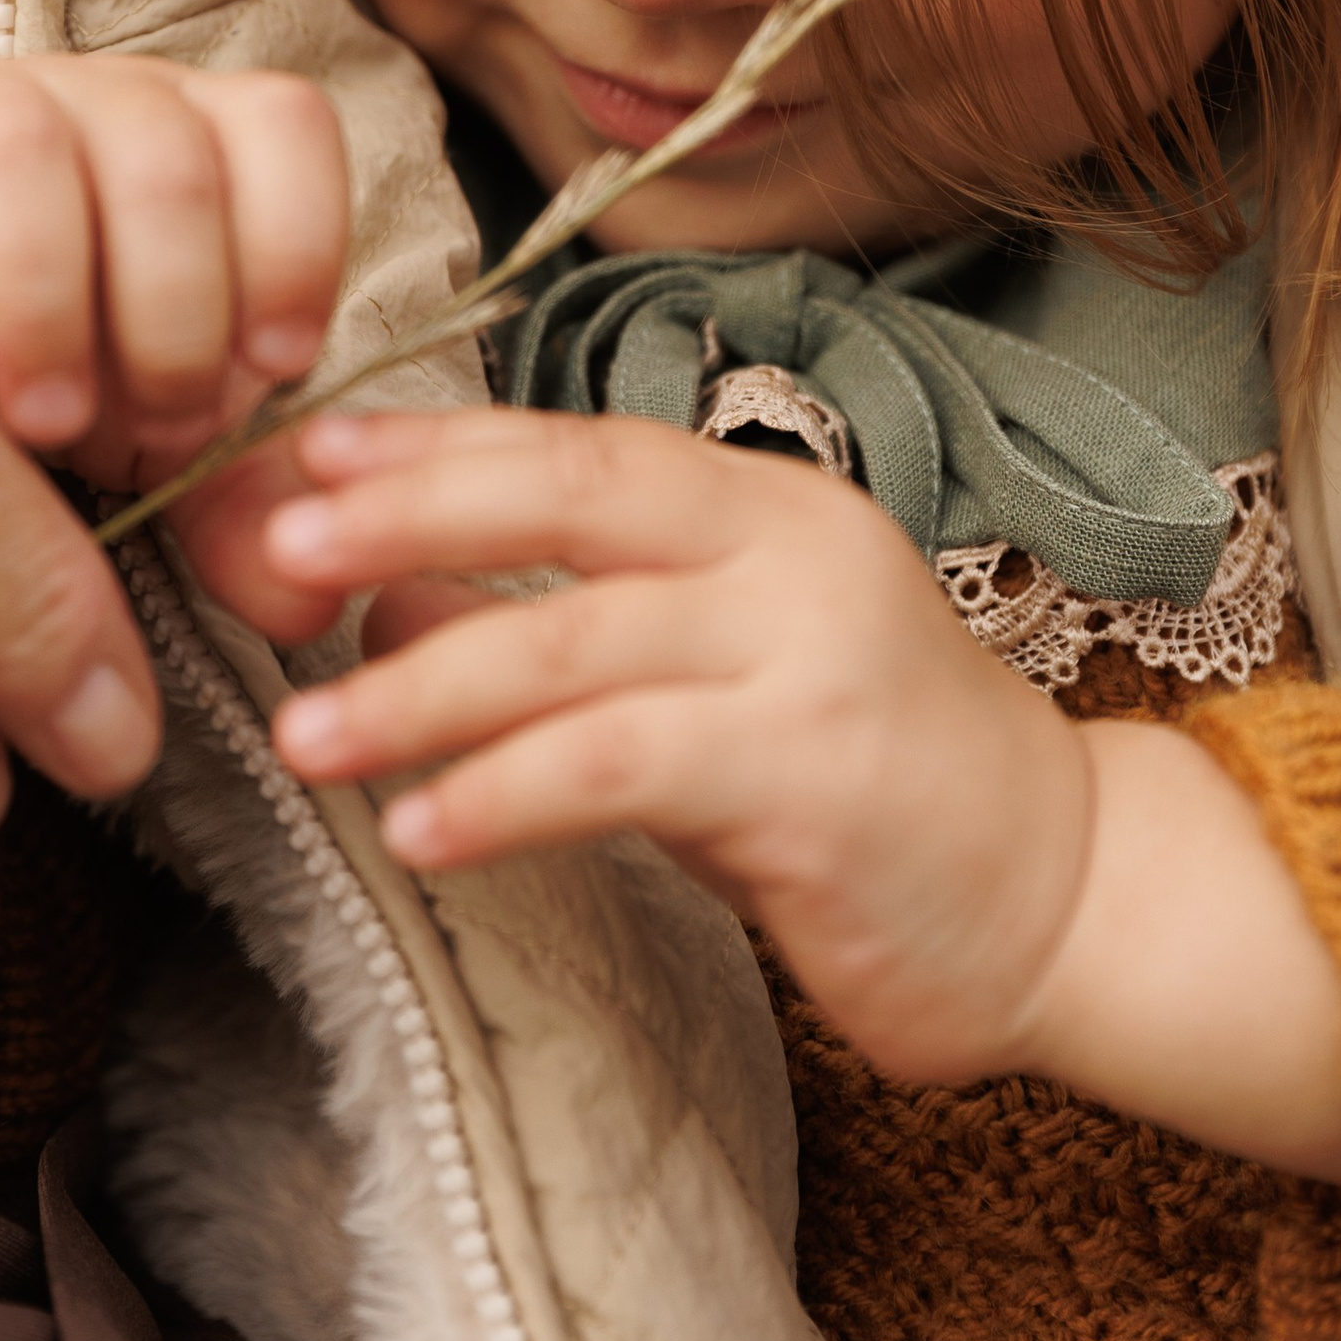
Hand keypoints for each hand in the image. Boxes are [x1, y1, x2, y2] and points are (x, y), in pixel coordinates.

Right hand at [0, 54, 348, 501]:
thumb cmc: (46, 408)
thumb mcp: (159, 456)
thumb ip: (241, 511)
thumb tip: (311, 603)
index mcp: (187, 138)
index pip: (282, 120)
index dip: (298, 243)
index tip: (277, 370)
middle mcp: (72, 102)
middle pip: (165, 150)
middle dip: (177, 314)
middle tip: (153, 439)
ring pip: (23, 141)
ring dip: (49, 304)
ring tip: (45, 429)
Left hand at [260, 403, 1340, 1178]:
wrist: (1067, 900)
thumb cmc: (866, 790)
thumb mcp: (707, 685)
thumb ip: (568, 633)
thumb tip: (381, 598)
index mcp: (764, 506)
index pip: (577, 442)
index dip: (437, 441)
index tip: (306, 448)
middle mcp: (792, 550)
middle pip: (574, 493)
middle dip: (408, 510)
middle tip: (273, 545)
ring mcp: (812, 657)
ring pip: (579, 641)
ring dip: (423, 685)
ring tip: (302, 735)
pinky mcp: (816, 777)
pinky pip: (627, 767)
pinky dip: (508, 792)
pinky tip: (423, 830)